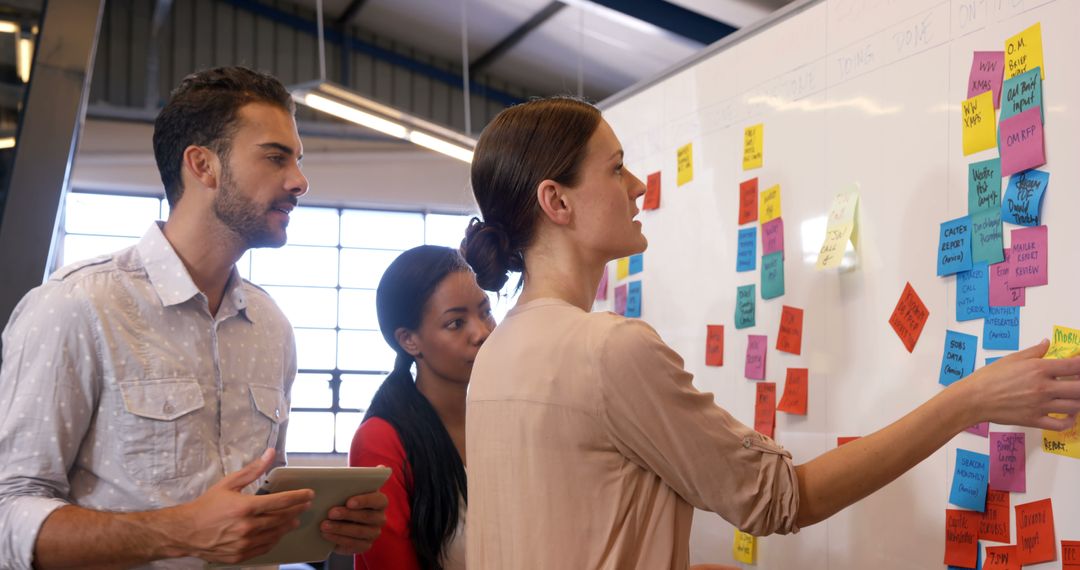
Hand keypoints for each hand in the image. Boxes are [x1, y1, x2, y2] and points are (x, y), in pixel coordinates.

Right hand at [168, 449, 313, 563]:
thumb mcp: (228, 483)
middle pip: (281, 518)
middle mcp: (247, 527)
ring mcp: (244, 543)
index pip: (280, 501)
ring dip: (288, 525)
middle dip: (296, 510)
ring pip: (275, 534)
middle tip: (305, 505)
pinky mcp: (241, 555)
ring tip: (294, 519)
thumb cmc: (206, 506)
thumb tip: (270, 454)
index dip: (298, 497)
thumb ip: (252, 470)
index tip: (309, 494)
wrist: (185, 532)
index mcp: (245, 507)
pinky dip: (274, 539)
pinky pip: (265, 547)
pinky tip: (278, 532)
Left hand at [321, 491, 388, 554]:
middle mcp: (380, 518)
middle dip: (347, 514)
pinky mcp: (365, 545)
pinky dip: (338, 539)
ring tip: (324, 525)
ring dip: (340, 528)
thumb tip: (327, 490)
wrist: (342, 520)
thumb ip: (344, 491)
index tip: (349, 502)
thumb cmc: (346, 501)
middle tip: (331, 513)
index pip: (378, 500)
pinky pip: (353, 544)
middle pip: (367, 516)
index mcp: (380, 502)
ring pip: (359, 532)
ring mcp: (374, 533)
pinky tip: (327, 535)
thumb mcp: (347, 493)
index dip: (364, 501)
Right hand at [960, 339, 1079, 429]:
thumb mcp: (1012, 358)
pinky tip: (1069, 415)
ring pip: (1075, 406)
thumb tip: (1046, 343)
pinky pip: (1061, 425)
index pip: (1074, 366)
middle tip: (1077, 382)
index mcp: (1039, 369)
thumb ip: (1034, 351)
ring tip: (1075, 397)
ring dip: (1079, 401)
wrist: (974, 398)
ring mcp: (1041, 406)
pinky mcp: (1035, 420)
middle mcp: (1044, 388)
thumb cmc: (989, 377)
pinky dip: (1070, 421)